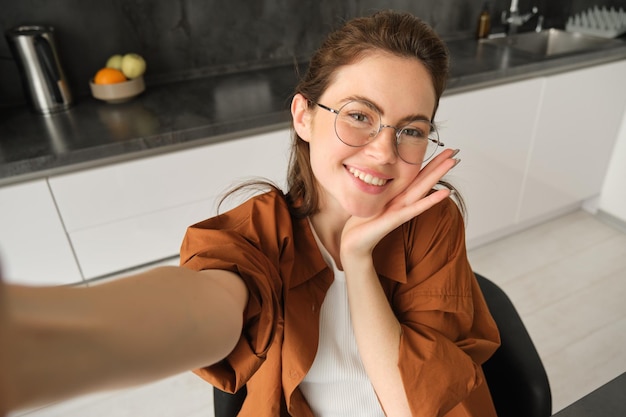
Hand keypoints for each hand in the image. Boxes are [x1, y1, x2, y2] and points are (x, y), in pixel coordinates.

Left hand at [340, 148, 459, 264]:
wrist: (354, 242)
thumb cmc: (361, 223)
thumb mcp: (371, 199)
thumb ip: (380, 189)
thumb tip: (378, 173)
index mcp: (396, 194)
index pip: (416, 175)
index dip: (429, 163)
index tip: (442, 150)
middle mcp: (402, 200)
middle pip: (424, 178)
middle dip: (439, 165)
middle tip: (455, 151)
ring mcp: (402, 208)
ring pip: (423, 188)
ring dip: (438, 174)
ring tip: (453, 162)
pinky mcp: (397, 218)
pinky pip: (416, 207)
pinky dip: (431, 200)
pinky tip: (445, 192)